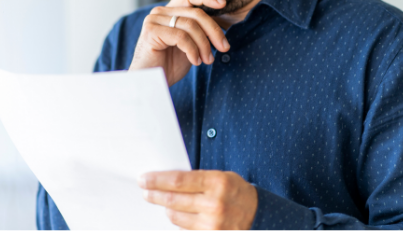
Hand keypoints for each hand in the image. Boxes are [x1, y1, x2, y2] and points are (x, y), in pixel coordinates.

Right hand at [128, 0, 230, 85]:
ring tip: (207, 60)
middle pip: (195, 13)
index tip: (223, 4)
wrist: (149, 83)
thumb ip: (200, 31)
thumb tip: (222, 22)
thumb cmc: (169, 65)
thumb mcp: (190, 45)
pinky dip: (192, 50)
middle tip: (224, 47)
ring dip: (204, 45)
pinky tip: (195, 61)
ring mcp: (154, 20)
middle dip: (214, 31)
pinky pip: (181, 37)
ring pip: (191, 25)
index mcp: (169, 11)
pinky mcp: (151, 31)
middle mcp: (160, 12)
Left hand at [139, 170, 257, 230]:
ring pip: (175, 215)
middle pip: (172, 199)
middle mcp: (215, 204)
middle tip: (145, 190)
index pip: (178, 180)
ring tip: (166, 202)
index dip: (157, 180)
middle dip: (154, 194)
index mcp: (217, 183)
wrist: (258, 216)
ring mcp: (212, 224)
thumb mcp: (222, 177)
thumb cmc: (236, 193)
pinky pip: (183, 228)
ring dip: (166, 208)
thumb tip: (166, 179)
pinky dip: (179, 220)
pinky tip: (181, 214)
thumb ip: (197, 178)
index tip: (144, 179)